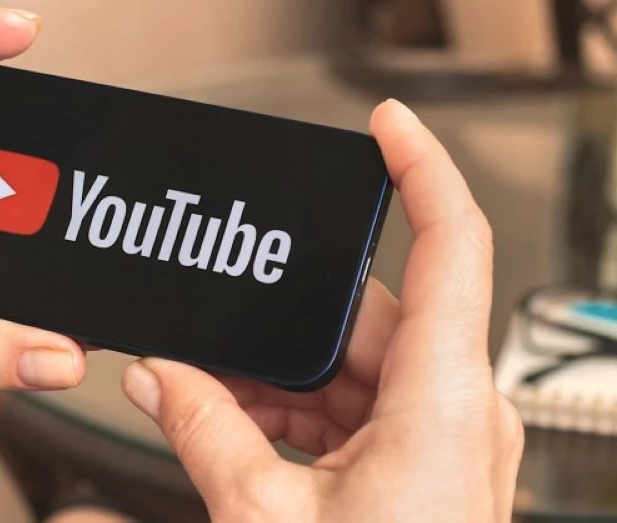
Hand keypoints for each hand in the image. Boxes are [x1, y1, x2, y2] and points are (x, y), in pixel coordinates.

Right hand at [121, 100, 522, 521]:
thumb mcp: (265, 512)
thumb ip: (202, 428)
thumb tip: (157, 375)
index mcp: (444, 400)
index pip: (453, 241)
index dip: (420, 167)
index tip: (384, 126)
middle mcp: (458, 408)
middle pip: (368, 319)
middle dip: (281, 327)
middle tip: (211, 338)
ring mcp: (443, 437)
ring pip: (353, 368)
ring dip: (281, 379)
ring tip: (209, 398)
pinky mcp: (422, 463)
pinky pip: (354, 409)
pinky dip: (298, 412)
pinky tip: (237, 425)